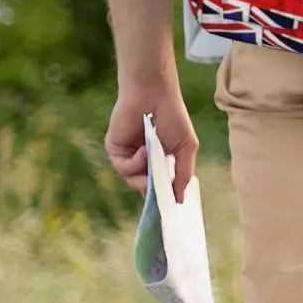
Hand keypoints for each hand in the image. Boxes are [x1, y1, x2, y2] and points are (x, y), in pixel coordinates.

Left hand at [106, 83, 197, 204]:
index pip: (160, 186)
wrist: (154, 95)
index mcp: (160, 161)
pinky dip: (136, 163)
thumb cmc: (174, 117)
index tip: (170, 208)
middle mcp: (143, 162)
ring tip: (154, 160)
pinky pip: (124, 168)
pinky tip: (145, 149)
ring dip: (145, 175)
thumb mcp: (186, 147)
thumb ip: (183, 174)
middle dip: (154, 192)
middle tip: (161, 192)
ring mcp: (128, 157)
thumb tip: (180, 200)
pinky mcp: (115, 151)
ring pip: (134, 181)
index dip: (164, 197)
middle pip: (145, 189)